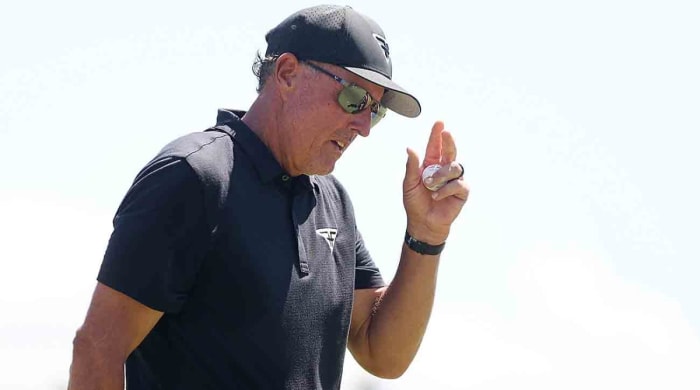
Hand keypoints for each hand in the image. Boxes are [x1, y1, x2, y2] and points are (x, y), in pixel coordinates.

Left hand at [403, 121, 468, 243]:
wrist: (423, 223)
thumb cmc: (415, 203)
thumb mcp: (409, 184)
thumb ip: (411, 166)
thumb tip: (410, 148)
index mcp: (430, 165)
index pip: (435, 147)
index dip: (437, 135)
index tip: (439, 122)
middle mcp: (444, 170)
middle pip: (450, 151)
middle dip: (448, 141)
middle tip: (446, 133)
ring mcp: (454, 179)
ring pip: (453, 167)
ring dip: (440, 175)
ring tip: (430, 186)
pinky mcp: (461, 191)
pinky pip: (458, 184)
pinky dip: (445, 190)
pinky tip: (436, 196)